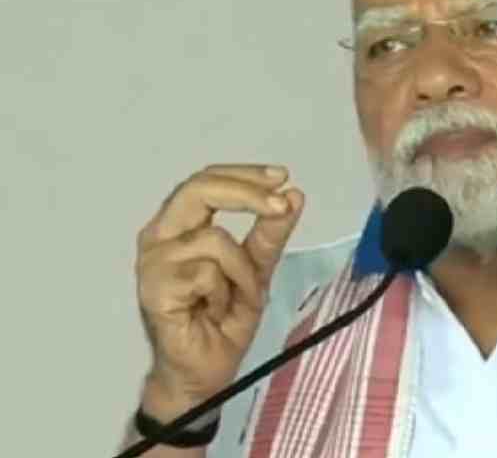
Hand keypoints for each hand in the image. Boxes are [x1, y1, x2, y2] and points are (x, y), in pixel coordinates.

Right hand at [135, 164, 303, 419]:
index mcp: (179, 225)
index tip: (282, 176)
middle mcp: (160, 236)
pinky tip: (213, 313)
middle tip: (281, 204)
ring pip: (214, 239)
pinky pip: (207, 273)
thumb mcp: (257, 269)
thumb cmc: (222, 320)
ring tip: (235, 299)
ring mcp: (153, 262)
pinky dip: (225, 293)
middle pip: (199, 189)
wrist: (205, 372)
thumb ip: (270, 233)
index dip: (244, 174)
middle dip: (246, 193)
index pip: (207, 180)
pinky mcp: (154, 289)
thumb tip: (294, 194)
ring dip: (242, 272)